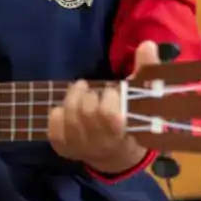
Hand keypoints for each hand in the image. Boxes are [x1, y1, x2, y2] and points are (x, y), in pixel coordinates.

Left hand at [49, 41, 158, 174]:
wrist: (118, 156)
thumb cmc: (134, 121)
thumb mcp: (145, 98)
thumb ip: (147, 71)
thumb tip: (147, 44)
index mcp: (121, 134)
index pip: (108, 115)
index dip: (109, 97)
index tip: (113, 91)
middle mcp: (99, 145)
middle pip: (86, 113)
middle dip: (90, 95)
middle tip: (95, 91)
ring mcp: (79, 148)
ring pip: (69, 118)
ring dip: (73, 98)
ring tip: (81, 91)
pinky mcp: (64, 148)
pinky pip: (54, 127)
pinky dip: (58, 113)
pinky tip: (68, 108)